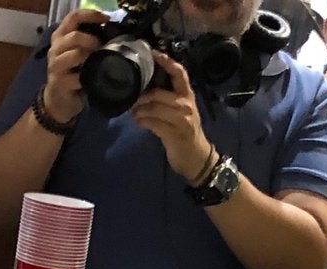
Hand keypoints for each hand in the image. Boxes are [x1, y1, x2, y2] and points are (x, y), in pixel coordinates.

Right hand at [42, 9, 104, 122]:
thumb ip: (87, 41)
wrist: (59, 100)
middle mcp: (55, 48)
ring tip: (97, 63)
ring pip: (76, 54)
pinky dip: (87, 78)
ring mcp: (56, 65)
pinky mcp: (59, 82)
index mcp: (60, 37)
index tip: (106, 19)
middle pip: (74, 36)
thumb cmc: (71, 73)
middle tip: (102, 48)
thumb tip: (109, 31)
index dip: (90, 15)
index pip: (73, 17)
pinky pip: (77, 77)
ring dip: (90, 58)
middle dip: (92, 41)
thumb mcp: (77, 53)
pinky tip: (91, 79)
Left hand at [129, 54, 214, 182]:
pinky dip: (142, 121)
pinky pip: (153, 123)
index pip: (179, 73)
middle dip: (142, 97)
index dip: (166, 61)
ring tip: (132, 112)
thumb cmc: (185, 132)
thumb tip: (144, 88)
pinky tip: (137, 122)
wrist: (195, 157)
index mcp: (188, 96)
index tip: (153, 52)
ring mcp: (182, 120)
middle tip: (131, 100)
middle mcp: (186, 105)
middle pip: (159, 93)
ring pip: (154, 108)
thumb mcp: (180, 111)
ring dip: (139, 110)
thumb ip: (167, 99)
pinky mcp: (175, 134)